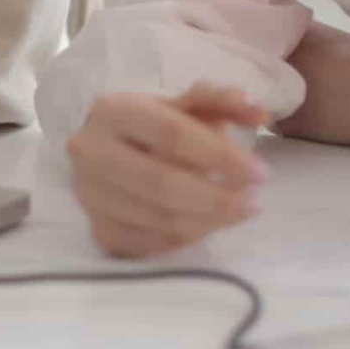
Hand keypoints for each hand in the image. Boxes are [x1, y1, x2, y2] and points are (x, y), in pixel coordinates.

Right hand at [66, 83, 269, 257]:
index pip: (171, 135)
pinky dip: (187, 239)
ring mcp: (90, 194)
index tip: (259, 172)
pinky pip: (151, 245)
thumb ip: (222, 103)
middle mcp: (90, 152)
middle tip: (253, 203)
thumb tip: (258, 111)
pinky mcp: (97, 230)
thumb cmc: (151, 125)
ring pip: (158, 219)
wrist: (103, 149)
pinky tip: (206, 224)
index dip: (220, 156)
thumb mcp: (183, 105)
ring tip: (237, 212)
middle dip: (217, 198)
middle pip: (161, 184)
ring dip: (209, 221)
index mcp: (113, 111)